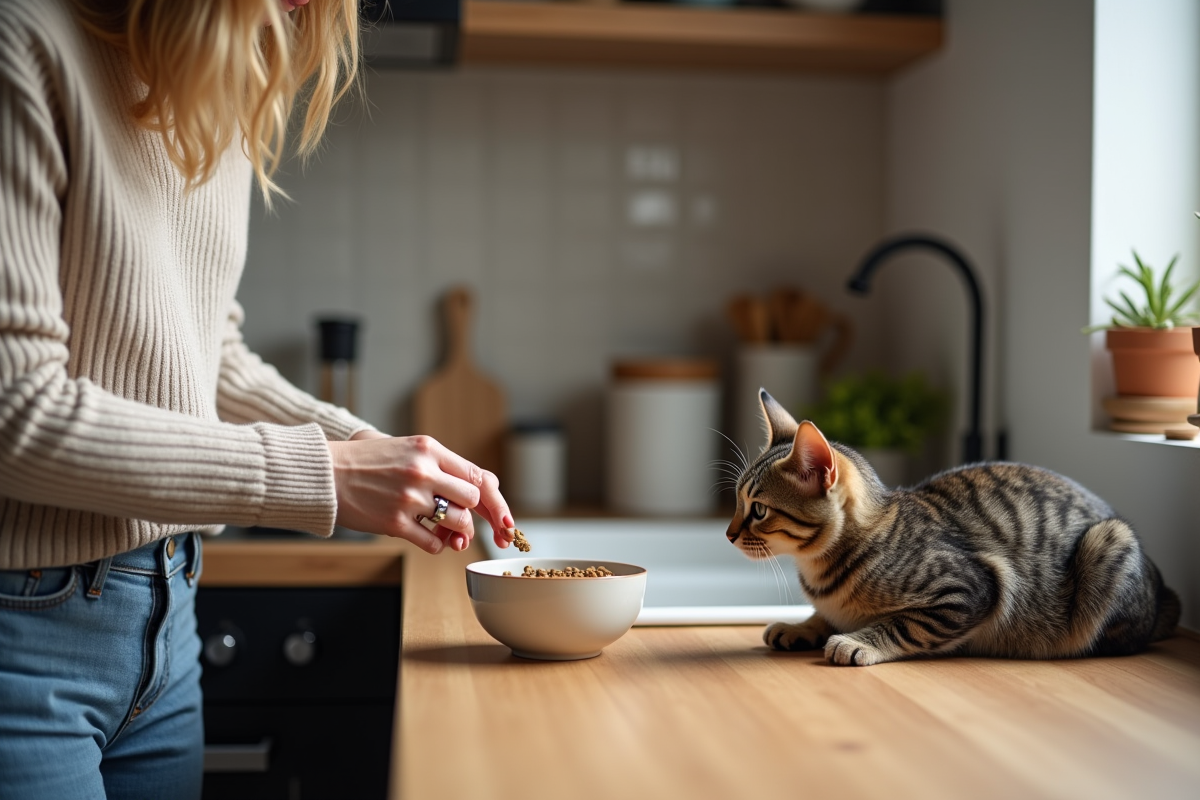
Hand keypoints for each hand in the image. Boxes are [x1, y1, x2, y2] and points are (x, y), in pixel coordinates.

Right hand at [330, 431, 515, 554]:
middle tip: (464, 522)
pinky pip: (432, 543)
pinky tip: (430, 540)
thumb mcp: (405, 448)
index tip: (496, 514)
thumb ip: (440, 463)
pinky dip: (437, 546)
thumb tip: (480, 483)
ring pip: (457, 522)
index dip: (492, 499)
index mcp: (428, 448)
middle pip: (472, 499)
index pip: (476, 475)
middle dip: (472, 514)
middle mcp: (423, 471)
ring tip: (449, 534)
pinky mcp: (394, 522)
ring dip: (458, 533)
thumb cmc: (364, 461)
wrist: (324, 473)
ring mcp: (409, 498)